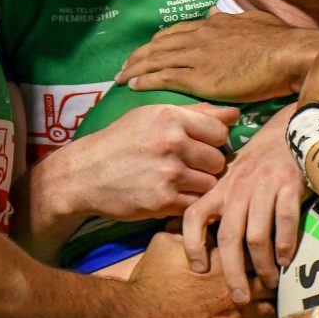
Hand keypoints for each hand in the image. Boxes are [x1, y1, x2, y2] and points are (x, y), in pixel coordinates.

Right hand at [14, 102, 237, 261]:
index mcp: (171, 117)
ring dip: (199, 186)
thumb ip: (195, 114)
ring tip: (179, 182)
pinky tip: (171, 195)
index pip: (220, 130)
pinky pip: (195, 203)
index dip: (213, 141)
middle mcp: (172, 142)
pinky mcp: (163, 200)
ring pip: (210, 183)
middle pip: (219, 159)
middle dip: (207, 165)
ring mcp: (169, 173)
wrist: (84, 175)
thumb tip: (234, 113)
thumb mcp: (152, 117)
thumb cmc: (121, 142)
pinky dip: (187, 203)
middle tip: (188, 167)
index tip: (199, 146)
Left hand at [116, 11, 318, 101]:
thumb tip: (217, 14)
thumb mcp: (254, 20)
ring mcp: (197, 56)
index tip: (147, 50)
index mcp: (213, 24)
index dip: (158, 42)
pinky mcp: (199, 77)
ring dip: (135, 68)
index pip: (176, 31)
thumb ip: (233, 20)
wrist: (288, 55)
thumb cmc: (280, 41)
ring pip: (156, 59)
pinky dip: (145, 80)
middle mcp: (200, 37)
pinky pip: (163, 77)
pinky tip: (133, 86)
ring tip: (120, 77)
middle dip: (138, 55)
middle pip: (158, 44)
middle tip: (124, 65)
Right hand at [127, 232, 275, 317]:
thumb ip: (185, 228)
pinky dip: (268, 309)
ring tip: (273, 284)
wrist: (142, 317)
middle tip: (274, 259)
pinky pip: (264, 317)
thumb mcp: (164, 242)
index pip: (254, 240)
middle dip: (273, 263)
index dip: (261, 238)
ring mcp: (235, 305)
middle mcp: (233, 278)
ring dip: (273, 288)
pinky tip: (265, 304)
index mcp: (220, 254)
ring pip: (273, 294)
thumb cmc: (151, 278)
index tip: (263, 237)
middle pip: (270, 267)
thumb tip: (196, 220)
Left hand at [181, 106, 306, 301]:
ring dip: (262, 265)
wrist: (291, 130)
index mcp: (220, 188)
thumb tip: (207, 239)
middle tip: (238, 298)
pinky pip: (284, 221)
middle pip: (228, 237)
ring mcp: (263, 187)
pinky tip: (287, 259)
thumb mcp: (233, 177)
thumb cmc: (260, 160)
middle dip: (232, 273)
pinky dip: (285, 245)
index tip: (198, 268)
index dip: (191, 244)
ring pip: (256, 235)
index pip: (194, 216)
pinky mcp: (289, 185)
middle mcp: (238, 189)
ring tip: (269, 282)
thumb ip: (221, 202)